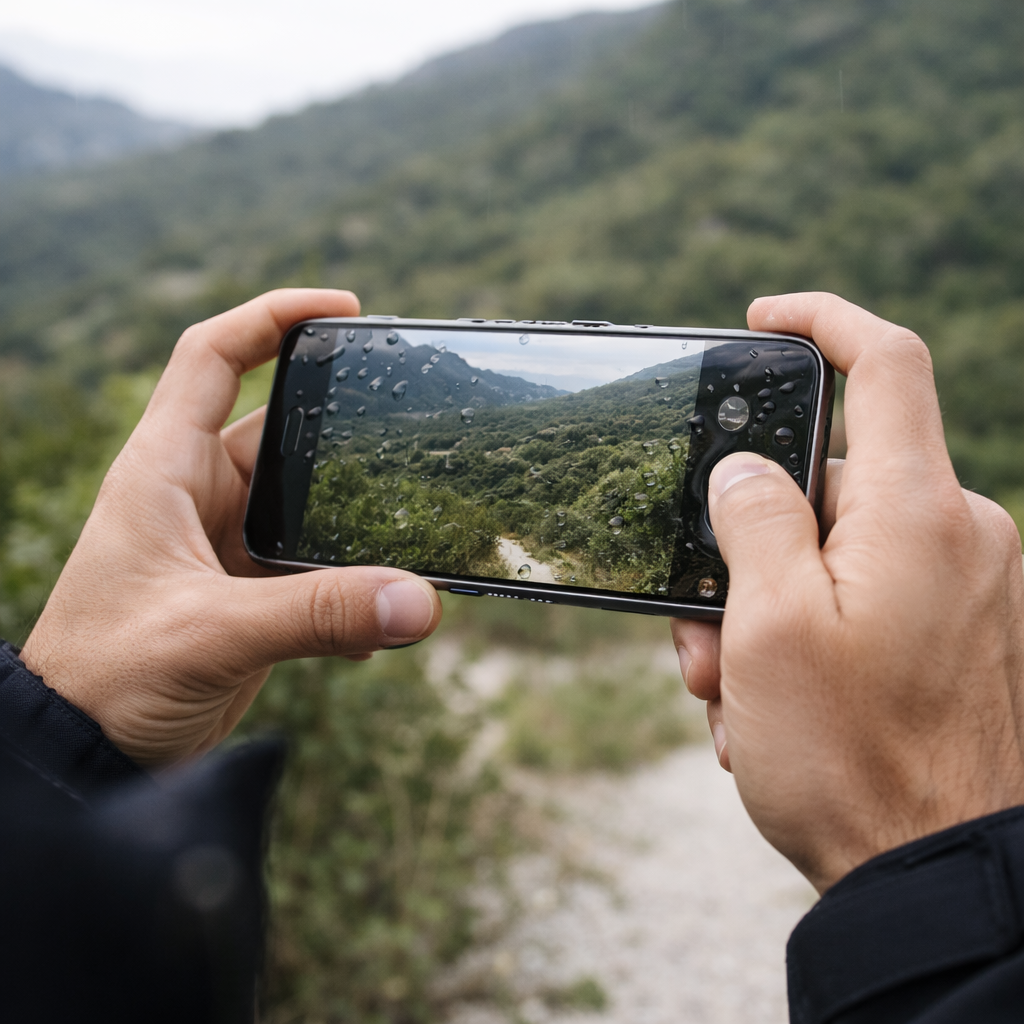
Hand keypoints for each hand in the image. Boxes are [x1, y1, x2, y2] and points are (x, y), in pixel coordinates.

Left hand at [20, 290, 442, 767]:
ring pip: (308, 507)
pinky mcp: (247, 596)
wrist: (84, 756)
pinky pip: (314, 571)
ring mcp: (224, 547)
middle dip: (341, 437)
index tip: (343, 309)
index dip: (272, 316)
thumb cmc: (106, 679)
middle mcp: (196, 497)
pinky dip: (348, 591)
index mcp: (164, 471)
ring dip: (353, 526)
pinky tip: (373, 625)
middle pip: (283, 432)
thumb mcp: (211, 633)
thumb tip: (419, 599)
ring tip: (409, 539)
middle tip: (412, 434)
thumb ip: (317, 614)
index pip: (213, 357)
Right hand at [671, 293, 1023, 892]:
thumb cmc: (852, 760)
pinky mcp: (961, 631)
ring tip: (731, 698)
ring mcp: (965, 587)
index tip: (763, 321)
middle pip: (827, 487)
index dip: (822, 320)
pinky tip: (772, 714)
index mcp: (917, 514)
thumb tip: (743, 466)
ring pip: (833, 555)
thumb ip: (753, 521)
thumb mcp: (766, 629)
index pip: (886, 363)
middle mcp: (956, 535)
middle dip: (743, 546)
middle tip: (698, 635)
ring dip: (762, 610)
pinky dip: (806, 637)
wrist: (939, 878)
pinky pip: (866, 600)